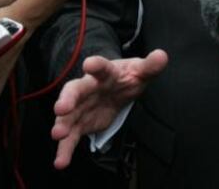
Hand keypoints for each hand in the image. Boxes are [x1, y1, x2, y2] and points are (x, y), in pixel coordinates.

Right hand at [51, 51, 168, 168]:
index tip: (89, 64)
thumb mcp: (140, 71)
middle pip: (75, 91)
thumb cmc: (126, 77)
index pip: (100, 67)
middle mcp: (88, 88)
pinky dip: (64, 149)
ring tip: (57, 135)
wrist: (116, 87)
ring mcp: (81, 107)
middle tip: (60, 108)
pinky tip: (60, 162)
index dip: (95, 65)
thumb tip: (162, 56)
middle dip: (67, 99)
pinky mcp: (80, 124)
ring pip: (68, 116)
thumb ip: (150, 66)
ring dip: (62, 125)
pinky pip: (71, 137)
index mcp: (105, 73)